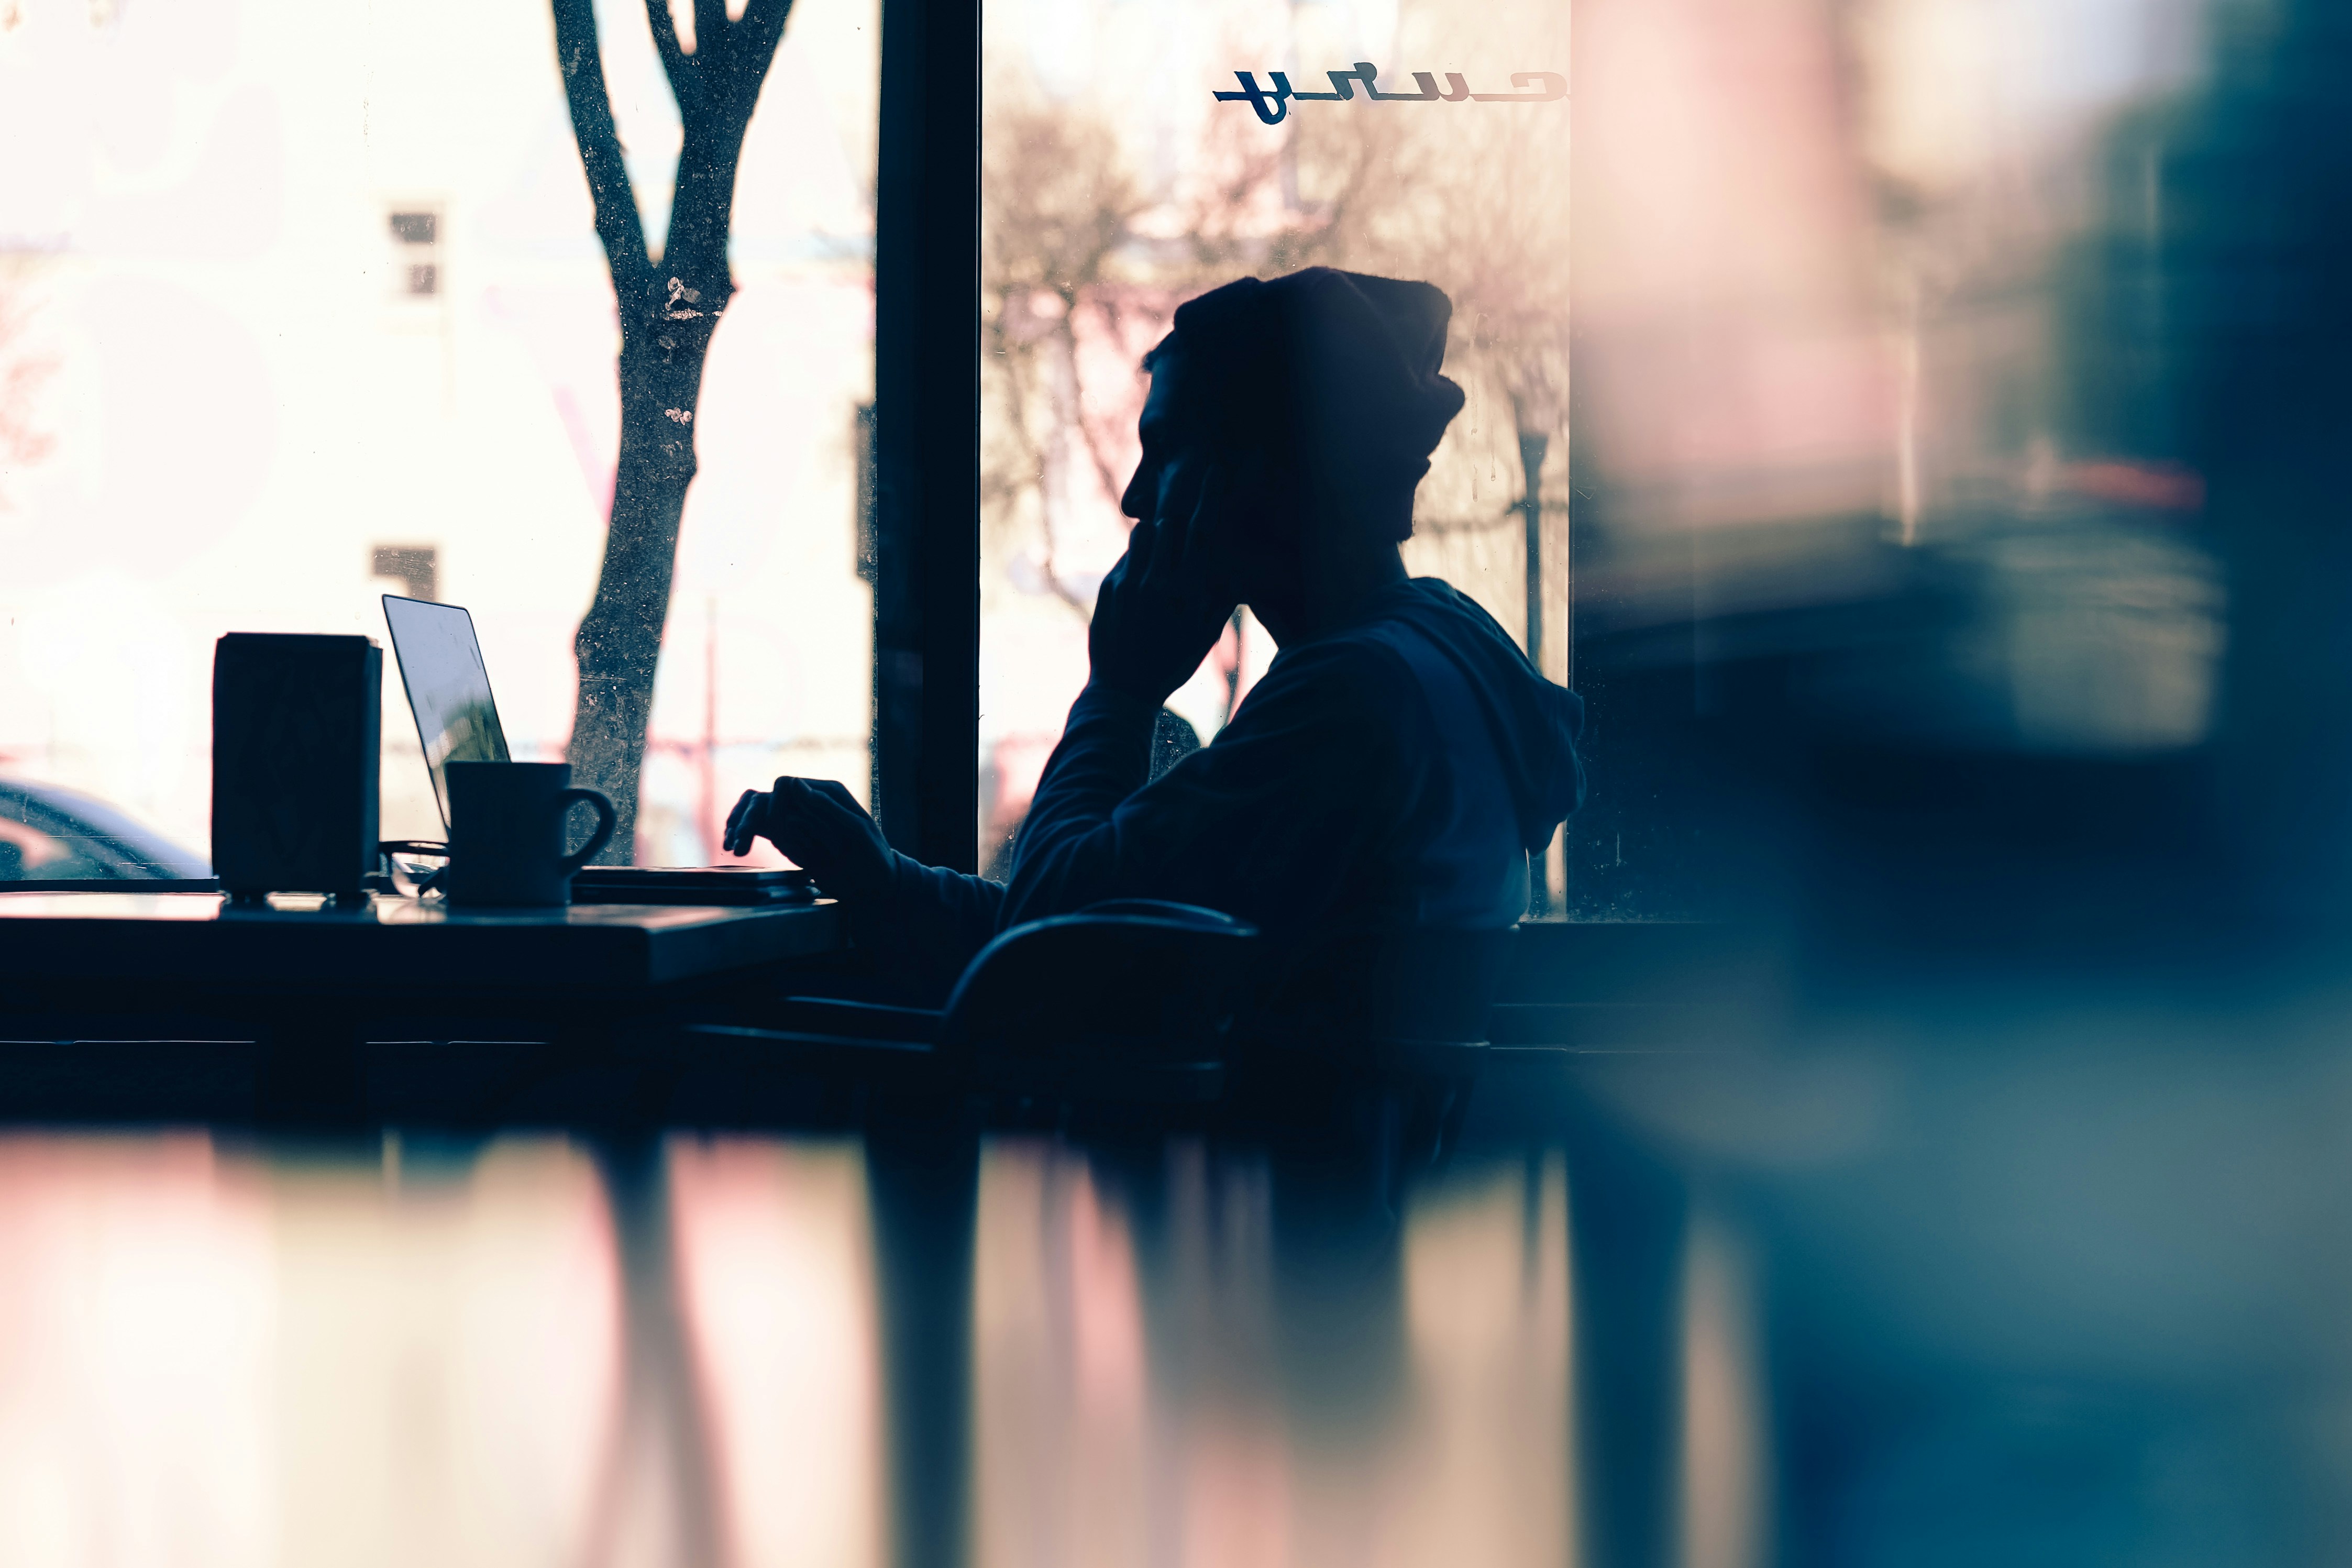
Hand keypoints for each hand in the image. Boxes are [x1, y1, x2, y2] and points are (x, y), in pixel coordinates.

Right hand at [724, 777, 892, 904]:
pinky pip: (761, 828)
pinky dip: (745, 833)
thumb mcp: (855, 832)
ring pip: (758, 812)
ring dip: (741, 825)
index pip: (786, 785)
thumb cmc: (872, 857)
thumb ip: (826, 807)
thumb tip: (792, 782)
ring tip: (733, 847)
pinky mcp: (789, 838)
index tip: (777, 828)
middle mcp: (806, 802)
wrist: (873, 885)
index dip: (775, 804)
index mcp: (825, 793)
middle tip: (736, 845)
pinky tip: (734, 846)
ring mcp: (796, 820)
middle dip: (747, 819)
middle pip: (766, 799)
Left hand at [1088, 463, 1239, 703]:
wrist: (1123, 690)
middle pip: (1171, 524)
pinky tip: (1141, 585)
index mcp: (1188, 593)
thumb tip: (1236, 571)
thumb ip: (1220, 599)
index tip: (1214, 472)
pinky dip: (1137, 561)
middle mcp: (1158, 582)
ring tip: (1160, 553)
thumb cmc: (1171, 664)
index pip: (1203, 533)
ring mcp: (1130, 582)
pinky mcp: (1108, 587)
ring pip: (1143, 535)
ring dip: (1154, 536)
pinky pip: (1126, 558)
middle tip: (1186, 505)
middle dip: (1180, 513)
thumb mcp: (1205, 636)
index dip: (1210, 498)